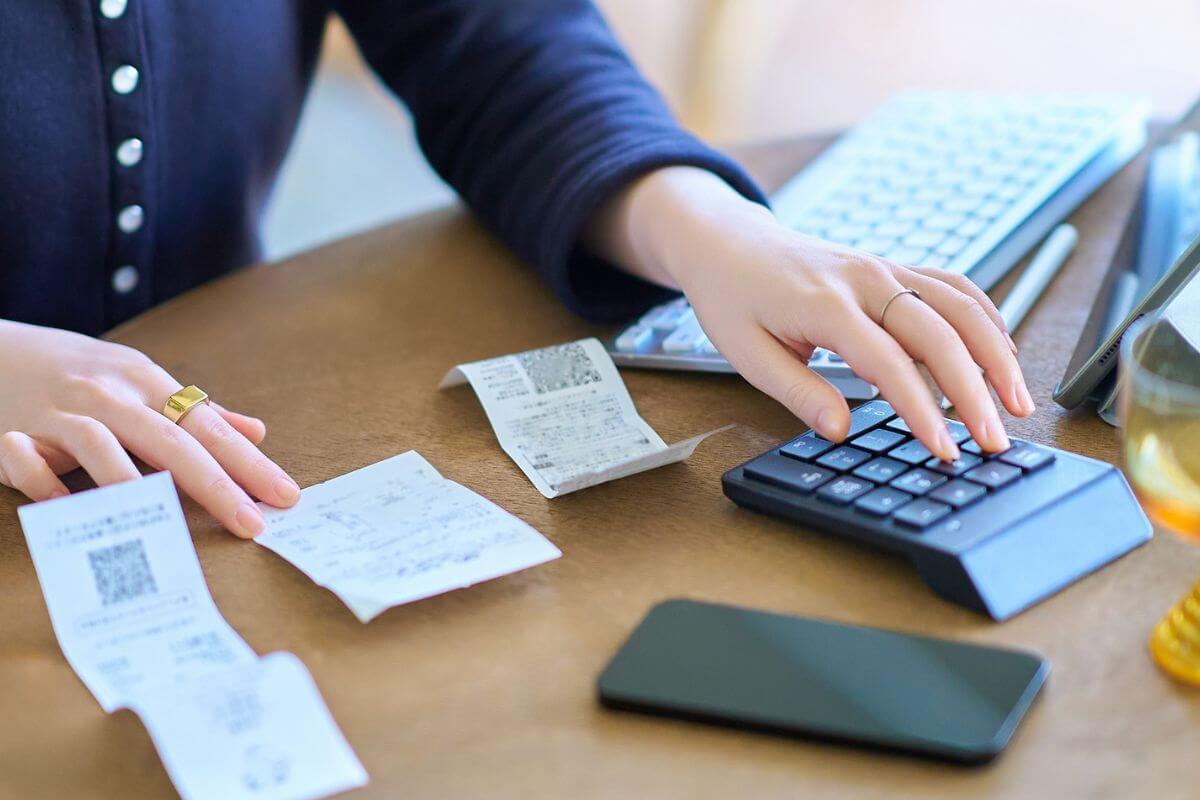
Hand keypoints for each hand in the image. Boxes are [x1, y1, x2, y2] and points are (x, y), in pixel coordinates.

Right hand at [0, 320, 298, 535]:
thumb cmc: (78, 373)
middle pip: (168, 439)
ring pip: (99, 444)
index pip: (206, 426)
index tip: (284, 495)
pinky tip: (67, 510)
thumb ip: (195, 411)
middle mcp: (107, 393)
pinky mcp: (9, 432)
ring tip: (166, 522)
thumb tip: (256, 432)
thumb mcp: (139, 380)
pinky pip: (26, 459)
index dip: (247, 463)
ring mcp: (56, 411)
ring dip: (132, 483)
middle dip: (214, 484)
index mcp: (145, 381)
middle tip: (251, 523)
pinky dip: (45, 482)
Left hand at [587, 167, 1033, 460]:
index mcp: (825, 304)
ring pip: (960, 305)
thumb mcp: (747, 354)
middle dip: (976, 390)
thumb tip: (840, 431)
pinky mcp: (895, 267)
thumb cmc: (734, 298)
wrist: (728, 241)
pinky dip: (986, 320)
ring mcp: (885, 268)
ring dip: (996, 354)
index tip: (944, 451)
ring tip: (1018, 403)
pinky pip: (954, 287)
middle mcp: (864, 279)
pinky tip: (1002, 355)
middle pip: (939, 333)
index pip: (887, 362)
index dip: (921, 410)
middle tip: (995, 441)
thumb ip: (797, 392)